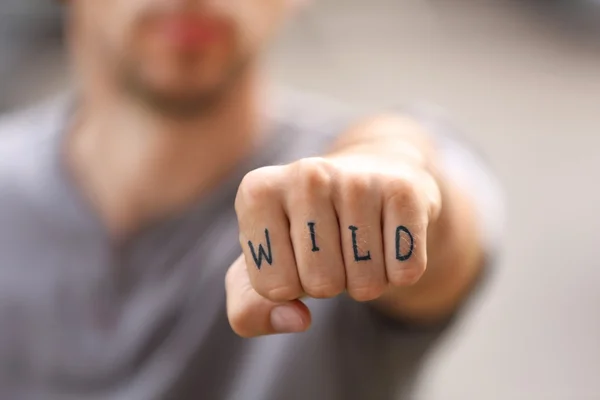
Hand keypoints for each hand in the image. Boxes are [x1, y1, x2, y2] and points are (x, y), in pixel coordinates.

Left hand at [225, 154, 441, 337]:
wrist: (368, 179)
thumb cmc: (306, 231)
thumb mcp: (263, 267)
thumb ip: (250, 311)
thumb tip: (296, 320)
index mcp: (258, 192)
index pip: (275, 288)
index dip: (289, 286)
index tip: (295, 253)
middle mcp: (306, 175)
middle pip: (321, 286)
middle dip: (330, 283)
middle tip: (333, 248)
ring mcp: (357, 178)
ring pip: (366, 284)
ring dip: (366, 279)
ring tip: (359, 240)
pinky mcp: (403, 189)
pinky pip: (405, 272)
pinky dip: (399, 271)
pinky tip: (388, 236)